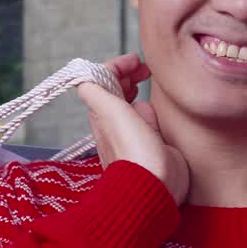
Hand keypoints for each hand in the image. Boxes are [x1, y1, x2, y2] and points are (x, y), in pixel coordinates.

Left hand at [76, 55, 188, 204]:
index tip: (136, 60)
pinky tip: (158, 109)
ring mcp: (134, 135)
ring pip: (133, 105)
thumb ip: (95, 90)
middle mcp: (116, 124)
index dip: (118, 66)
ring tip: (149, 83)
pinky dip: (151, 108)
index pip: (104, 80)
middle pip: (117, 92)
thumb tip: (87, 75)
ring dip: (139, 91)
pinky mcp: (152, 146)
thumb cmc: (133, 150)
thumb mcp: (110, 112)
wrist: (154, 187)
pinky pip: (149, 121)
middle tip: (146, 70)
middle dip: (129, 76)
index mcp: (104, 113)